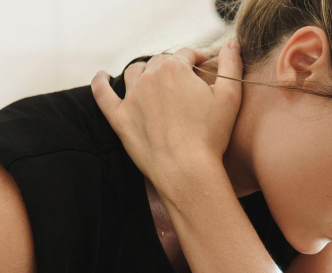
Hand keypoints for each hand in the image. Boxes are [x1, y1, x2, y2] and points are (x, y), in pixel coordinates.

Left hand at [90, 42, 242, 201]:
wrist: (186, 171)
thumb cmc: (211, 135)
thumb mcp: (230, 97)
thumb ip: (231, 65)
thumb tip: (231, 44)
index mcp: (175, 68)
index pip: (186, 54)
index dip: (197, 59)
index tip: (203, 67)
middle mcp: (150, 77)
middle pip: (160, 62)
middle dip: (172, 67)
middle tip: (182, 80)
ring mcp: (132, 98)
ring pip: (134, 73)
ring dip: (144, 71)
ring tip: (151, 78)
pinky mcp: (120, 119)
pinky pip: (102, 94)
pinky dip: (100, 82)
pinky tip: (101, 76)